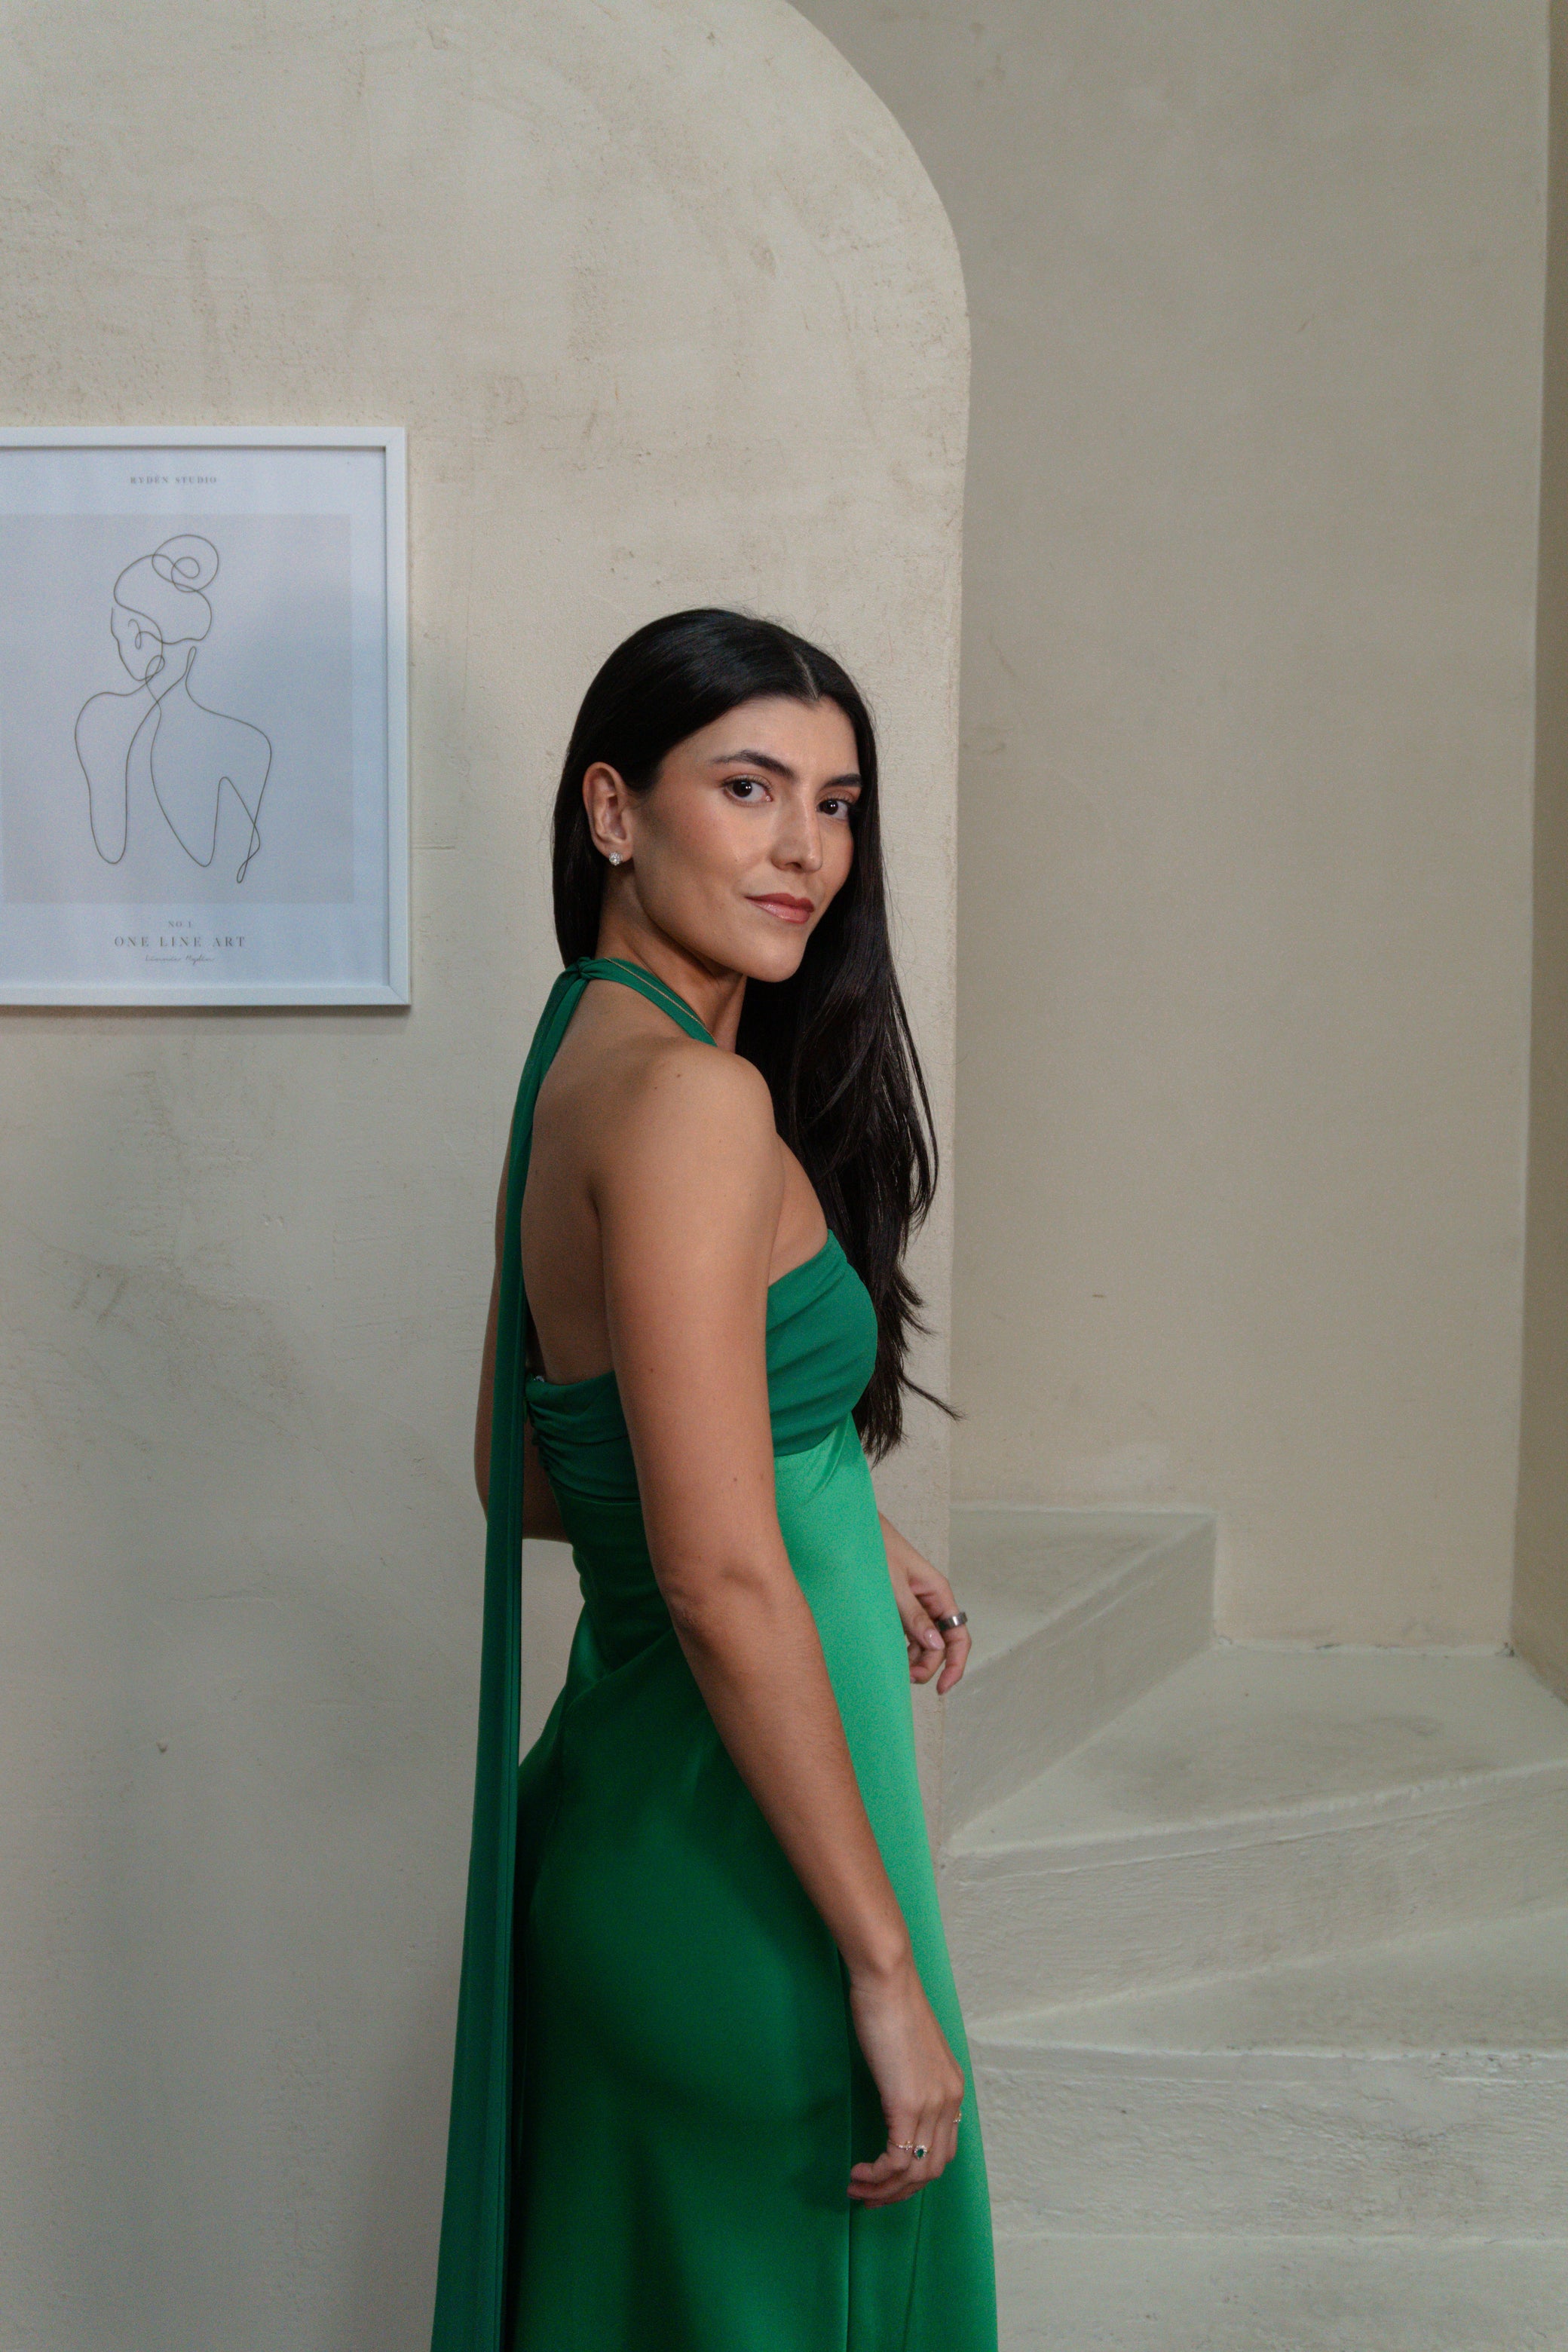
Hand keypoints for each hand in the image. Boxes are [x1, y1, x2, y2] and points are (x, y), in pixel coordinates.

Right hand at [845, 1952, 965, 2204]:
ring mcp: (931, 2104)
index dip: (915, 2176)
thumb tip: (895, 2097)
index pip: (943, 2151)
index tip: (887, 2182)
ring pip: (916, 2172)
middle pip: (932, 2170)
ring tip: (857, 2189)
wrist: (887, 1979)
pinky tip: (857, 2173)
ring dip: (885, 2190)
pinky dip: (877, 2175)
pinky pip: (897, 2159)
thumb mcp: (909, 2050)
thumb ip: (910, 2078)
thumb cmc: (890, 2004)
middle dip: (900, 2192)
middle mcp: (950, 2101)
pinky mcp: (907, 2103)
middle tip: (870, 2197)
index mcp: (952, 2089)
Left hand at [879, 1514, 971, 1696]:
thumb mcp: (894, 1585)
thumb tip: (937, 1647)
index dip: (956, 1665)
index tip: (942, 1688)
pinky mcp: (899, 1608)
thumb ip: (914, 1616)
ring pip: (924, 1643)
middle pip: (941, 1644)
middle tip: (906, 1678)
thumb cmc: (875, 1550)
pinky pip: (908, 1635)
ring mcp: (915, 1605)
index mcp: (937, 1592)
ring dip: (915, 1660)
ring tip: (897, 1669)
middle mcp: (930, 1600)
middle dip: (929, 1665)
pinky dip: (903, 1649)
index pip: (958, 1636)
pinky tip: (892, 1657)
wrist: (851, 1531)